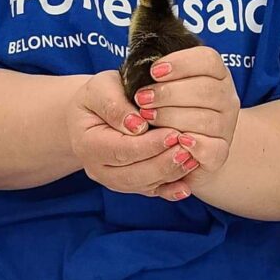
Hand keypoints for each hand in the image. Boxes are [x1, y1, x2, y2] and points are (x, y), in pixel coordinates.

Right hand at [66, 70, 199, 201]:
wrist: (94, 110)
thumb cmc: (99, 94)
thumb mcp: (100, 88)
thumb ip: (114, 105)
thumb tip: (136, 125)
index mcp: (87, 144)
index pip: (120, 150)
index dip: (148, 145)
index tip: (172, 134)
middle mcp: (97, 168)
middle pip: (132, 174)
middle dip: (162, 164)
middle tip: (188, 150)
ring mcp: (113, 179)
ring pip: (143, 185)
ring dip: (169, 175)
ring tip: (192, 160)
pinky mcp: (129, 183)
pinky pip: (149, 191)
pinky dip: (168, 191)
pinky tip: (186, 187)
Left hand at [134, 47, 240, 190]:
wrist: (185, 142)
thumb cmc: (166, 105)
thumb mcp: (159, 84)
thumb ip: (150, 79)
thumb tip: (136, 87)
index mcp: (216, 73)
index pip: (208, 60)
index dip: (181, 63)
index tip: (153, 72)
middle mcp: (225, 97)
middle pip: (206, 89)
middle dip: (170, 93)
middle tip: (142, 99)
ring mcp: (225, 125)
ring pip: (207, 119)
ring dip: (173, 117)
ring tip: (147, 117)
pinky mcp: (221, 151)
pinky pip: (215, 149)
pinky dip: (197, 145)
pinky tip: (178, 140)